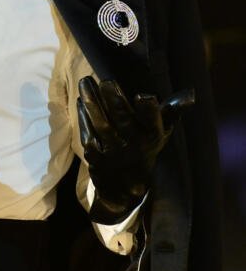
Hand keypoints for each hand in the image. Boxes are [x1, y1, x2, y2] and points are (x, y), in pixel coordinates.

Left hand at [76, 76, 193, 223]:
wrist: (123, 188)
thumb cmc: (143, 150)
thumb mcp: (160, 134)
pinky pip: (87, 130)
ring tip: (85, 82)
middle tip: (106, 81)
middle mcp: (134, 146)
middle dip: (114, 100)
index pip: (154, 123)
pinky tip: (81, 100)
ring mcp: (112, 151)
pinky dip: (83, 114)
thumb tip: (189, 93)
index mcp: (152, 138)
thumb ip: (170, 112)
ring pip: (101, 123)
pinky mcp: (94, 155)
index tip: (143, 96)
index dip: (149, 112)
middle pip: (123, 120)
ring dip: (92, 101)